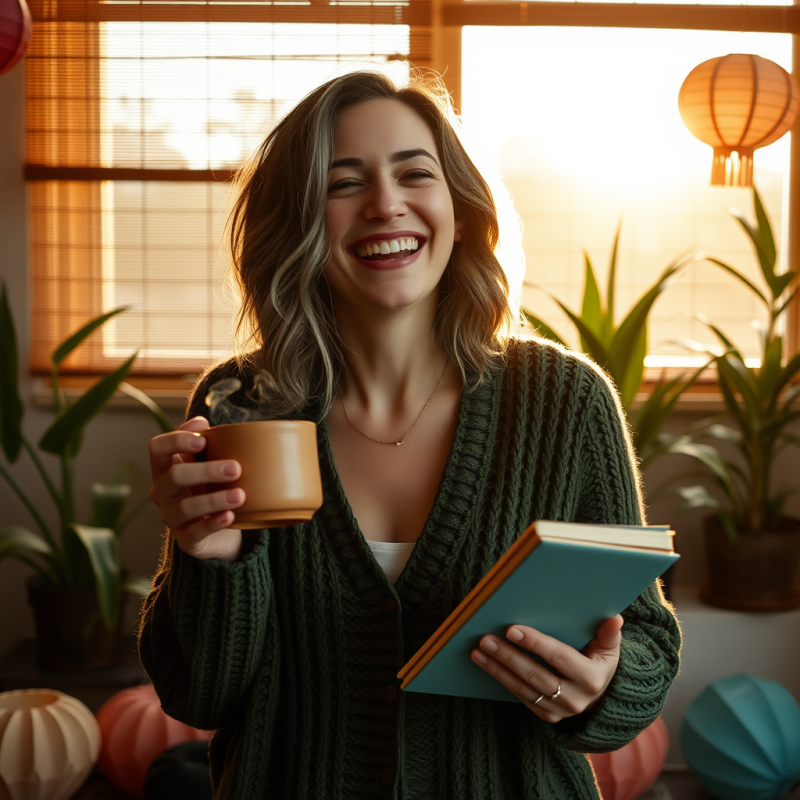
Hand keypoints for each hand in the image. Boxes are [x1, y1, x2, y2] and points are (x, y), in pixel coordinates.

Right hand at [149, 416, 244, 561]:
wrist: (219, 529)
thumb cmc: (211, 487)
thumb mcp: (207, 462)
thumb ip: (204, 440)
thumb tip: (202, 421)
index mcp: (165, 467)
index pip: (157, 448)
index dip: (176, 441)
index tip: (202, 441)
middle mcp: (162, 492)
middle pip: (174, 476)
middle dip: (206, 471)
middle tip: (236, 468)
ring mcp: (171, 517)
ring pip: (185, 507)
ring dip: (215, 499)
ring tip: (240, 495)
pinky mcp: (186, 540)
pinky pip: (195, 533)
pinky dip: (213, 524)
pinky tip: (230, 516)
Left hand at [470, 615, 623, 721]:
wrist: (602, 698)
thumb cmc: (600, 662)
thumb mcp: (609, 650)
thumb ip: (609, 634)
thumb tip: (615, 617)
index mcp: (592, 678)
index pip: (559, 657)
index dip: (536, 644)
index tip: (512, 629)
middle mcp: (575, 698)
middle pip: (535, 675)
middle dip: (508, 656)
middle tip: (486, 639)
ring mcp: (560, 710)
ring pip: (523, 688)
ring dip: (498, 668)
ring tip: (479, 650)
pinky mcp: (547, 716)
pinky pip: (520, 696)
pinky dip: (501, 679)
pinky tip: (486, 664)